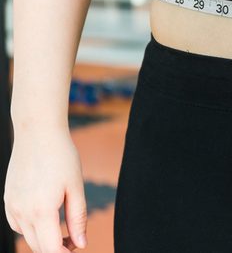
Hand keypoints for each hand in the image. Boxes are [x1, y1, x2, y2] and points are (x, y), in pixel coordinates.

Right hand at [4, 125, 87, 251]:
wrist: (37, 133)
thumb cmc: (62, 157)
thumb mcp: (76, 187)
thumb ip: (78, 218)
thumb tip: (81, 244)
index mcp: (41, 210)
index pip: (50, 249)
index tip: (78, 247)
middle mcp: (22, 211)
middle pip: (38, 246)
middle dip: (57, 248)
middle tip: (76, 238)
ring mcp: (12, 206)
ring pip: (27, 237)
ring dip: (44, 239)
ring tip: (64, 227)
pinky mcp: (8, 199)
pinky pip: (18, 225)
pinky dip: (32, 228)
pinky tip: (45, 218)